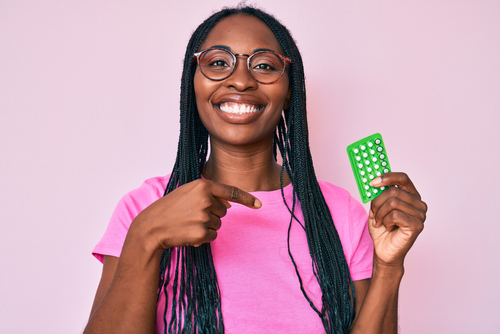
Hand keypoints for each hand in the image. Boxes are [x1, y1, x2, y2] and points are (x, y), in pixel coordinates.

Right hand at [130, 179, 261, 250]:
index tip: (259, 204)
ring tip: (187, 223)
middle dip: (212, 213)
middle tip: (191, 214)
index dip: (247, 198)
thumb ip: (209, 194)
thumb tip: (230, 205)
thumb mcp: (187, 193)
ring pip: (218, 224)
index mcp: (202, 185)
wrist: (152, 226)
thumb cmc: (169, 208)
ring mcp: (204, 217)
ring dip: (206, 226)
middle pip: (224, 210)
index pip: (231, 191)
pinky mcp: (202, 233)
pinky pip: (213, 236)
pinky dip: (204, 237)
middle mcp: (206, 199)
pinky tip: (189, 233)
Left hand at [368, 172, 426, 266]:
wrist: (384, 250)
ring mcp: (420, 214)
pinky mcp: (417, 225)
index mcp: (410, 195)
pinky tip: (388, 227)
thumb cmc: (382, 229)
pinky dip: (385, 221)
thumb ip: (378, 193)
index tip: (372, 182)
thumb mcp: (377, 207)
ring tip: (380, 222)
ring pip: (392, 202)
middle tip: (373, 212)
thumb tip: (373, 181)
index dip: (387, 177)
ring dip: (380, 213)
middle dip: (377, 202)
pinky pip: (395, 215)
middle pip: (393, 191)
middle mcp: (418, 203)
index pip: (402, 178)